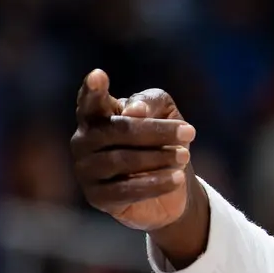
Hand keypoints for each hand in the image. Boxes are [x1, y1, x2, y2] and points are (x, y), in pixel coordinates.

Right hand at [71, 70, 208, 262]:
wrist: (172, 185)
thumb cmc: (162, 141)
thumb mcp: (165, 113)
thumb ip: (151, 103)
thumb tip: (134, 111)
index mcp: (96, 116)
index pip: (90, 101)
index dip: (92, 89)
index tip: (98, 75)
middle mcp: (84, 141)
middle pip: (118, 130)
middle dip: (156, 131)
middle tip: (190, 132)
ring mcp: (86, 170)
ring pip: (120, 160)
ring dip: (158, 157)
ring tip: (185, 156)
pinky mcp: (97, 197)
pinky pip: (125, 190)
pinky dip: (154, 183)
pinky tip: (176, 179)